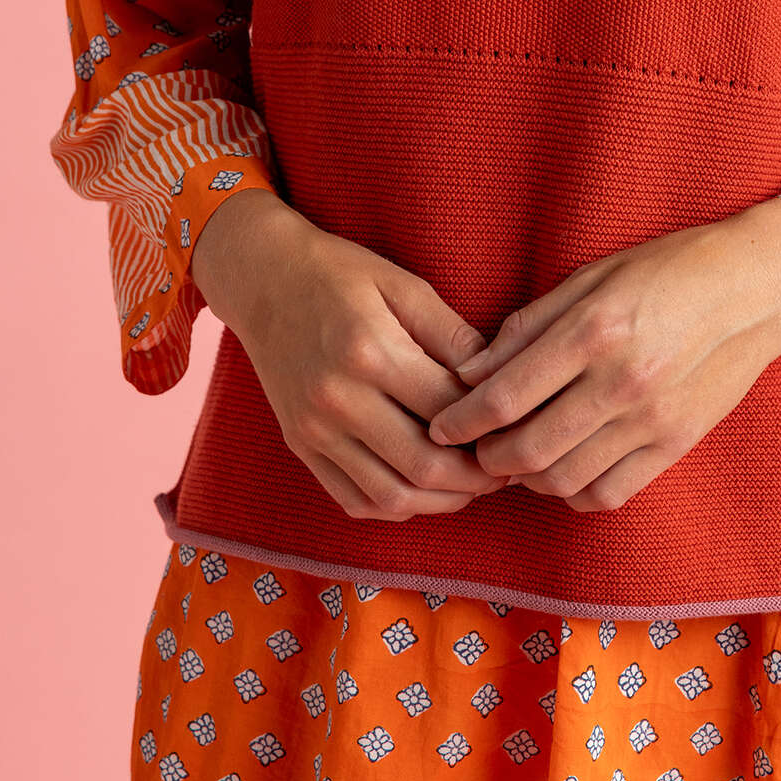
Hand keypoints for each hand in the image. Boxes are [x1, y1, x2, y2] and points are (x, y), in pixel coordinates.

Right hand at [191, 189, 506, 520]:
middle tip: (506, 470)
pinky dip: (396, 507)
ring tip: (472, 485)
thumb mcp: (403, 284)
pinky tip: (424, 489)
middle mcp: (337, 400)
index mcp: (370, 351)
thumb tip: (497, 377)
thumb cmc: (341, 273)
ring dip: (441, 502)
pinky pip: (354, 500)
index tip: (517, 426)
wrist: (263, 278)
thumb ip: (451, 333)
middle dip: (476, 478)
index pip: (449, 409)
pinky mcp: (300, 447)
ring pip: (390, 497)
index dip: (491, 425)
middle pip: (424, 465)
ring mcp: (314, 431)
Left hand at [425, 201, 780, 512]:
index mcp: (594, 330)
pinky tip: (563, 470)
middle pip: (527, 449)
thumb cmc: (668, 269)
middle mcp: (621, 382)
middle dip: (485, 458)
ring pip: (563, 480)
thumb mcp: (593, 275)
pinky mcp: (676, 445)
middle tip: (472, 449)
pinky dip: (573, 492)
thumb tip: (473, 367)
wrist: (755, 287)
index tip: (440, 425)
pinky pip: (608, 492)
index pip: (504, 396)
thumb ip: (531, 324)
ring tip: (514, 458)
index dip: (460, 419)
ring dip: (526, 478)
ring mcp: (652, 420)